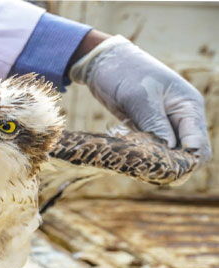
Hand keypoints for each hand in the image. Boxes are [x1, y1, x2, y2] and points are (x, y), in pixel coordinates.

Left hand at [70, 34, 210, 162]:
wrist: (103, 62)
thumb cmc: (124, 73)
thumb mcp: (139, 98)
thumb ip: (154, 124)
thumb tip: (169, 151)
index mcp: (188, 106)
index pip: (198, 144)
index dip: (186, 162)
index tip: (164, 170)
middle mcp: (181, 117)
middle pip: (187, 153)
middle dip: (172, 166)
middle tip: (149, 172)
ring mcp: (164, 123)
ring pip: (169, 153)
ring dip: (156, 162)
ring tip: (137, 165)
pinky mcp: (147, 127)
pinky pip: (152, 148)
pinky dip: (144, 155)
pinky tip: (130, 158)